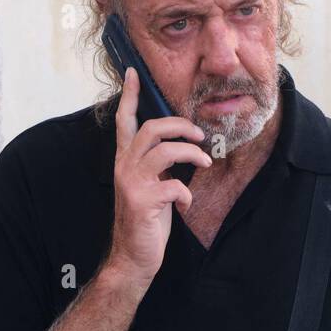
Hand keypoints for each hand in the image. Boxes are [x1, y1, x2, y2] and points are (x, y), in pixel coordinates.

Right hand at [105, 66, 212, 287]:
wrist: (133, 257)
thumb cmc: (146, 222)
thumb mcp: (150, 186)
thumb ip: (157, 166)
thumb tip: (179, 149)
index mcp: (125, 161)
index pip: (125, 121)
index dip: (130, 96)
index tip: (134, 72)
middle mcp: (124, 167)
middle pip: (152, 128)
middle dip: (182, 126)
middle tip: (201, 136)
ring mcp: (132, 184)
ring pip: (165, 150)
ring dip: (192, 153)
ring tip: (205, 161)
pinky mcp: (143, 202)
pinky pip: (174, 186)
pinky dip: (187, 194)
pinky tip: (186, 205)